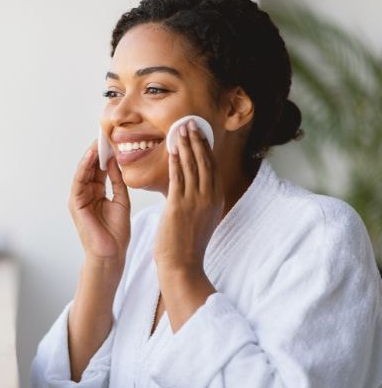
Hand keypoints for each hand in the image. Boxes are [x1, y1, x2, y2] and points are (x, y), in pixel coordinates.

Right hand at [69, 140, 130, 265]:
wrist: (110, 254)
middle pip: (91, 168)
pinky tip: (92, 156)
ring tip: (98, 141)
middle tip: (105, 135)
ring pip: (84, 172)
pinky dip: (84, 167)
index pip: (101, 170)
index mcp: (97, 193)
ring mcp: (80, 198)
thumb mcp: (121, 201)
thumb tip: (116, 162)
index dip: (107, 155)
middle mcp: (87, 194)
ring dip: (91, 156)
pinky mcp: (76, 203)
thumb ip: (118, 181)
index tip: (114, 140)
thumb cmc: (116, 233)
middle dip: (98, 152)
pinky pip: (79, 181)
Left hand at [154, 121, 223, 273]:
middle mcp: (209, 197)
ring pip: (192, 166)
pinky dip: (175, 161)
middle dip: (197, 141)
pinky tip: (171, 149)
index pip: (212, 167)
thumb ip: (200, 201)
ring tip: (180, 129)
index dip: (205, 148)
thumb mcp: (200, 218)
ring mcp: (196, 201)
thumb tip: (194, 187)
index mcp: (216, 200)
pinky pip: (178, 177)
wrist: (182, 264)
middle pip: (205, 162)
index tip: (200, 133)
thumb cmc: (187, 244)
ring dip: (185, 145)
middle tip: (190, 123)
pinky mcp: (180, 205)